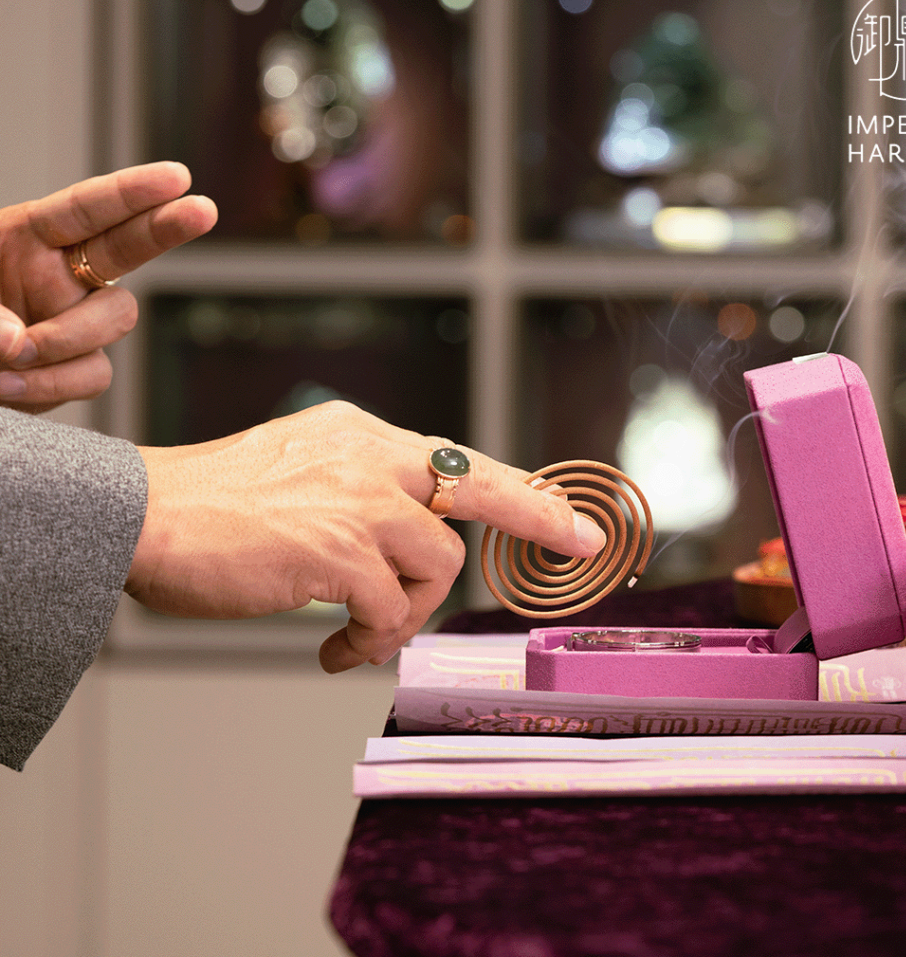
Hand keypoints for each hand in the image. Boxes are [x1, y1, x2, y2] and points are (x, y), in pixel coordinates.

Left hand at [0, 162, 216, 410]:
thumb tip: (22, 345)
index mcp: (23, 236)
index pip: (86, 209)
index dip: (132, 192)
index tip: (176, 178)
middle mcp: (60, 275)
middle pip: (128, 245)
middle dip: (166, 226)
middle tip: (202, 211)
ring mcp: (75, 323)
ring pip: (114, 320)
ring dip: (69, 338)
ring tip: (11, 357)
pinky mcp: (76, 369)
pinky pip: (90, 375)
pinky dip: (53, 382)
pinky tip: (10, 385)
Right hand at [126, 402, 606, 670]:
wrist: (145, 514)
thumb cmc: (213, 505)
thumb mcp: (300, 472)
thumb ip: (359, 493)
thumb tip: (409, 540)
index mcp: (359, 435)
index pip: (456, 458)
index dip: (517, 488)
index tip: (565, 511)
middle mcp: (367, 457)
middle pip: (478, 491)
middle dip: (538, 517)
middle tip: (582, 541)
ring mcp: (356, 502)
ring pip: (436, 566)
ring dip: (408, 611)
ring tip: (364, 631)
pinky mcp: (338, 552)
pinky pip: (389, 611)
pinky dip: (370, 640)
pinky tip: (335, 649)